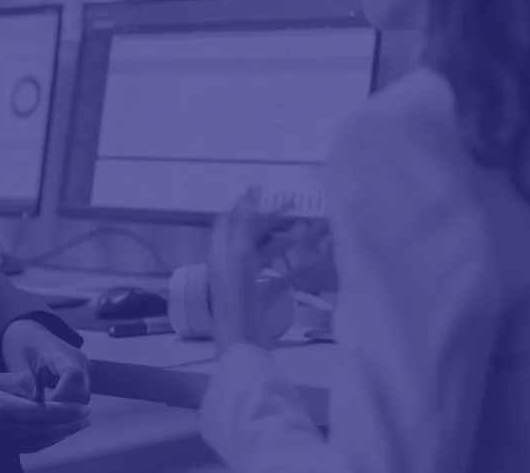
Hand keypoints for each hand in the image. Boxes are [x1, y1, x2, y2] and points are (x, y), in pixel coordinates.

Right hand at [0, 373, 90, 452]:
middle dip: (68, 424)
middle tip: (87, 417)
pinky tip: (59, 434)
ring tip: (79, 425)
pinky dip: (47, 441)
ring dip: (61, 434)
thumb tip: (34, 387)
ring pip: (38, 440)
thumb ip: (12, 382)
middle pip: (43, 429)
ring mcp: (2, 439)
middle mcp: (4, 427)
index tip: (81, 408)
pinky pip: (29, 446)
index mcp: (2, 409)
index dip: (63, 411)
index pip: (40, 412)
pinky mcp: (2, 445)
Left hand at [2, 319, 91, 405]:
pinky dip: (69, 403)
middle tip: (43, 416)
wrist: (29, 332)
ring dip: (67, 407)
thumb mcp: (17, 361)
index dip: (61, 396)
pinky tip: (52, 407)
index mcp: (61, 352)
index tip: (44, 409)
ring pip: (83, 396)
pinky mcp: (83, 374)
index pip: (71, 375)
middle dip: (64, 407)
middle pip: (82, 391)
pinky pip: (81, 394)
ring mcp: (84, 367)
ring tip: (46, 413)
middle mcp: (79, 360)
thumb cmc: (21, 344)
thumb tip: (33, 405)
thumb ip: (25, 382)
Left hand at [207, 186, 294, 353]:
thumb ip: (244, 223)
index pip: (230, 218)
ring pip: (264, 251)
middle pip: (249, 233)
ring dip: (284, 240)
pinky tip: (308, 260)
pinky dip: (290, 263)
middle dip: (272, 220)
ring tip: (307, 231)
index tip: (265, 190)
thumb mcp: (239, 251)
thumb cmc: (238, 293)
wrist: (241, 338)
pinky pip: (275, 272)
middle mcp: (230, 260)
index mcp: (221, 249)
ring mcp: (244, 278)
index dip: (245, 203)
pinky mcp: (258, 293)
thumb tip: (249, 193)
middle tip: (296, 209)